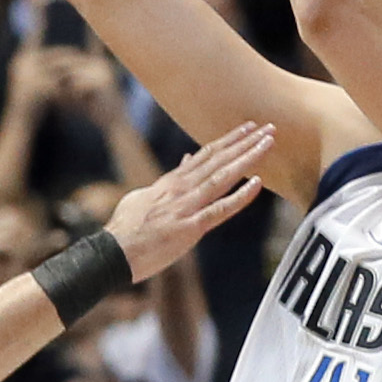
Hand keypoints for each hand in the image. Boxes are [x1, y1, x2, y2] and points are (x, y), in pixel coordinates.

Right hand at [96, 119, 278, 286]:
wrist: (112, 253)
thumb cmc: (125, 229)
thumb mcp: (143, 197)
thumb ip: (167, 181)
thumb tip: (183, 162)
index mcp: (171, 182)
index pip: (205, 155)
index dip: (229, 140)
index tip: (248, 128)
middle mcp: (181, 188)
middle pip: (219, 159)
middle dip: (245, 142)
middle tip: (269, 127)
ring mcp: (186, 206)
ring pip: (223, 176)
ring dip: (247, 158)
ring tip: (268, 143)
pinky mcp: (190, 227)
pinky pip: (220, 210)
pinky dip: (240, 197)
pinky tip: (258, 184)